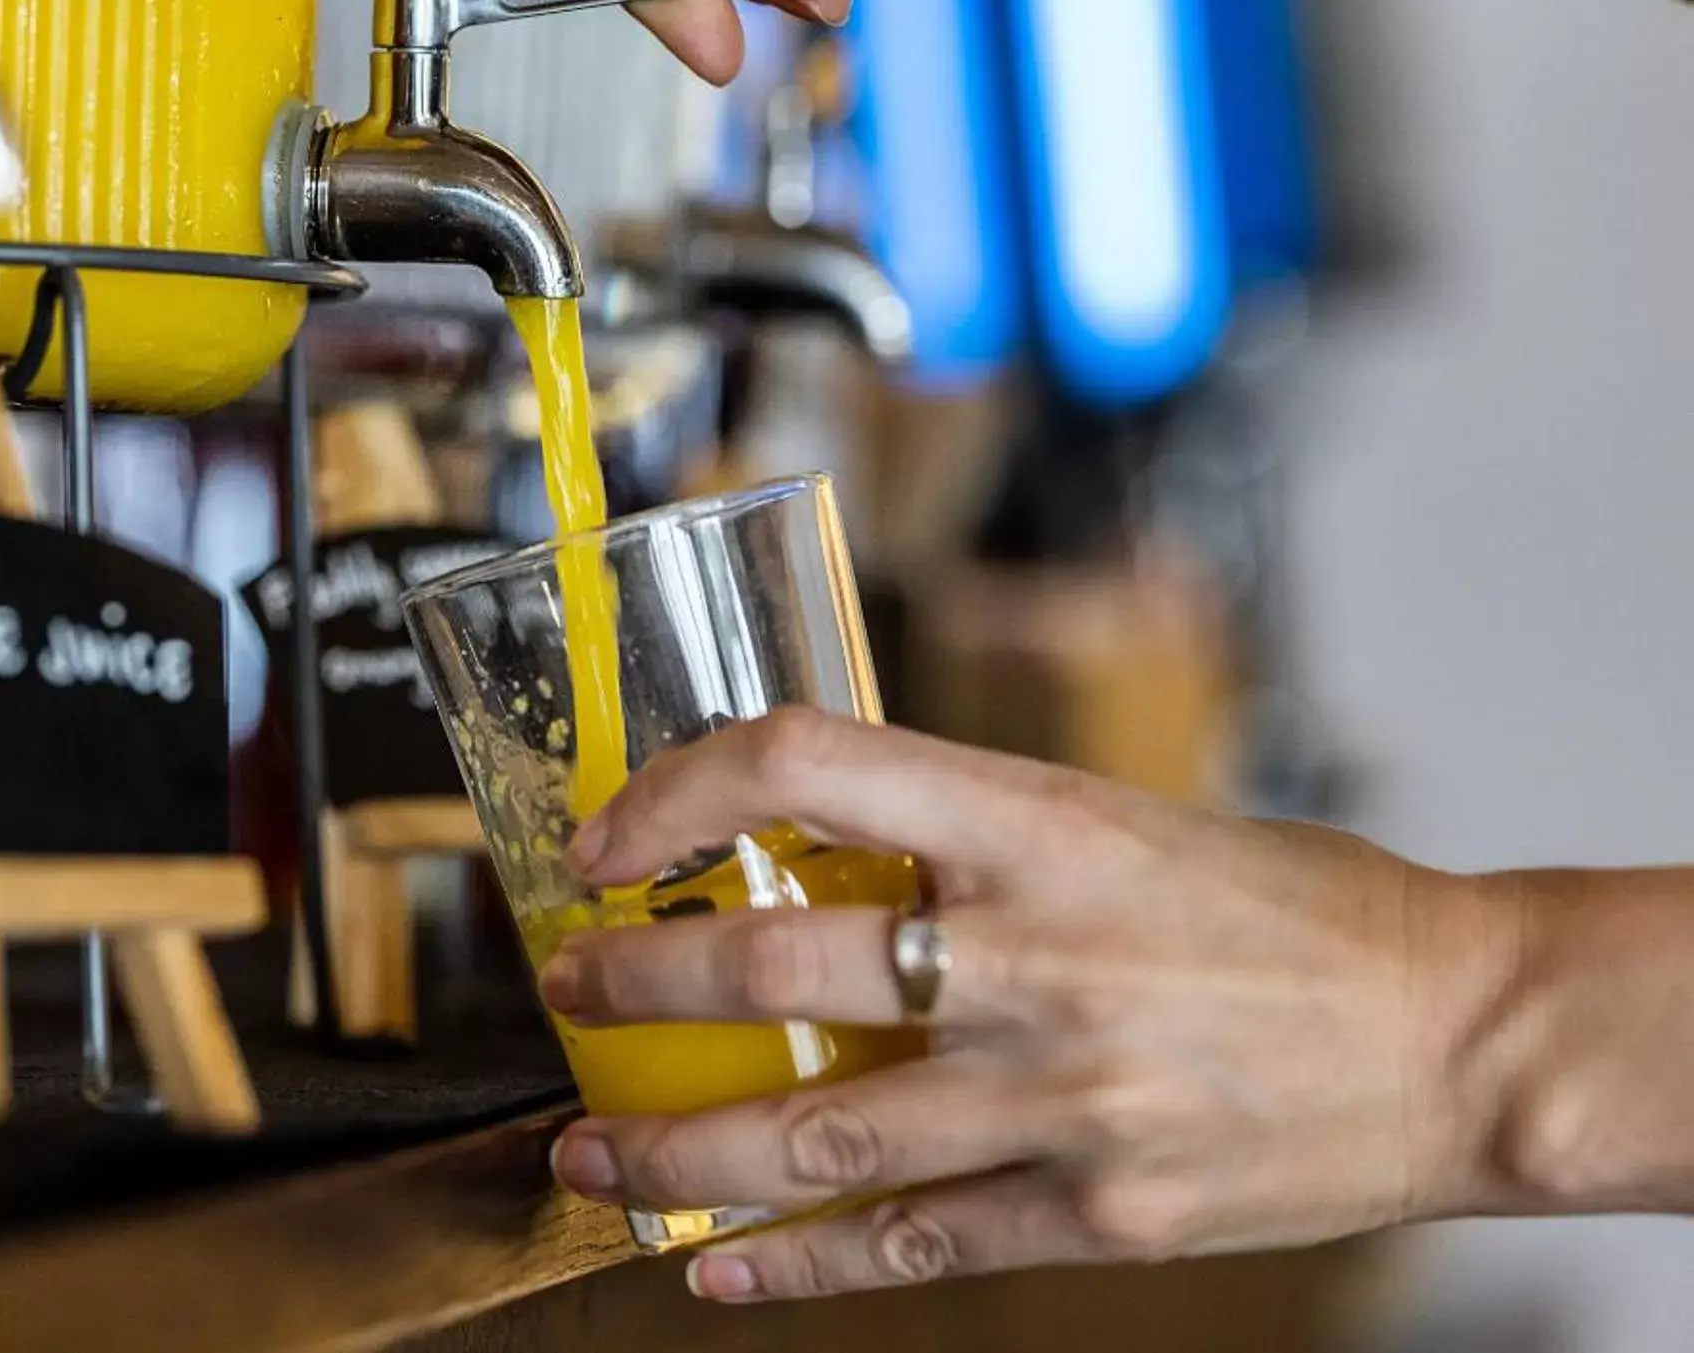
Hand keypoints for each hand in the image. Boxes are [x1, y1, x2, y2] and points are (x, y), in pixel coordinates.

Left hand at [534, 709, 1526, 1303]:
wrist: (1466, 1035)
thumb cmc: (1298, 911)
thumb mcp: (1125, 821)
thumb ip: (973, 838)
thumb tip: (810, 844)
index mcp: (1042, 823)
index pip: (806, 764)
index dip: (678, 790)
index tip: (612, 834)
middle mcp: (1036, 957)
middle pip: (770, 969)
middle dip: (634, 984)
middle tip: (569, 985)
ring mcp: (1062, 1098)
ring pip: (806, 1137)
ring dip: (667, 1149)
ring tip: (587, 1153)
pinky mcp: (1095, 1212)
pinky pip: (906, 1248)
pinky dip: (791, 1267)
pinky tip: (714, 1271)